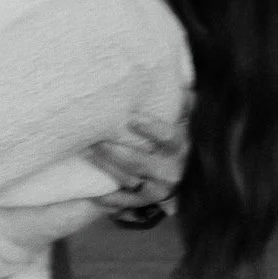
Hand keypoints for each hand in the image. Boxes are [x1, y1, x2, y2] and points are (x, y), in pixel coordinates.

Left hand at [88, 107, 188, 222]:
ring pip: (127, 178)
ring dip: (105, 166)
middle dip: (113, 149)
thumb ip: (183, 101)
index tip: (131, 118)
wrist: (191, 178)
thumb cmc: (181, 140)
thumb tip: (179, 77)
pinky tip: (92, 191)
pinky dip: (108, 198)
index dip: (150, 128)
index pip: (168, 137)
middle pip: (138, 161)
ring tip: (86, 151)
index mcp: (181, 148)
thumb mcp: (188, 120)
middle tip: (94, 136)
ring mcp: (158, 189)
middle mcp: (170, 171)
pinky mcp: (146, 201)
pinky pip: (124, 201)